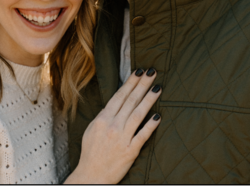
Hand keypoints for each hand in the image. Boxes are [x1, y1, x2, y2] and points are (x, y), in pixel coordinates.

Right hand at [64, 69, 161, 183]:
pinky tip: (158, 116)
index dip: (130, 82)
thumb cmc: (91, 152)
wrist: (92, 176)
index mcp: (103, 119)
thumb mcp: (92, 129)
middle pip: (130, 101)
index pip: (119, 96)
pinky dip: (150, 125)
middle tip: (152, 72)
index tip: (139, 71)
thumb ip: (104, 115)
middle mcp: (113, 126)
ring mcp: (122, 138)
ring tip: (158, 87)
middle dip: (142, 84)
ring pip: (138, 114)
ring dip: (149, 99)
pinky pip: (143, 135)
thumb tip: (115, 103)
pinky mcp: (131, 151)